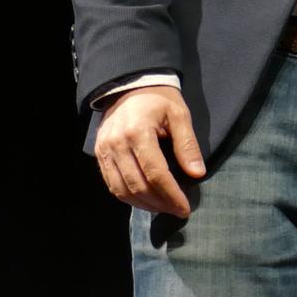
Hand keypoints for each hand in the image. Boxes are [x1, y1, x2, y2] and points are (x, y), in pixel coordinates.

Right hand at [93, 85, 206, 216]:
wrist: (130, 85)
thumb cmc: (159, 99)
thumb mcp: (179, 115)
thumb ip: (187, 145)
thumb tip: (197, 173)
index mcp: (138, 132)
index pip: (156, 173)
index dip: (171, 194)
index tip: (185, 208)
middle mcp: (116, 144)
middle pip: (138, 185)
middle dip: (159, 203)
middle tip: (177, 210)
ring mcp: (104, 150)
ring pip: (121, 189)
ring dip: (143, 204)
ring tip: (163, 209)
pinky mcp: (99, 154)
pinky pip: (111, 183)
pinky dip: (128, 196)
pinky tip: (144, 201)